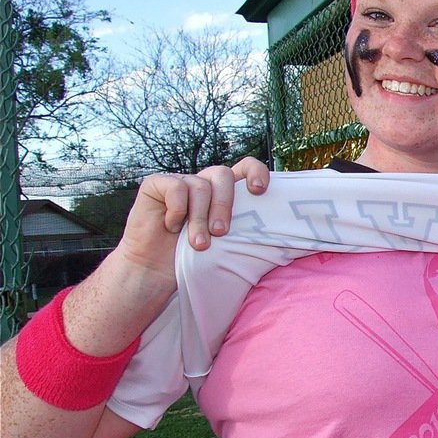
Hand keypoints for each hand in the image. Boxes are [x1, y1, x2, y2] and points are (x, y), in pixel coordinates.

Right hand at [115, 158, 272, 279]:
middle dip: (224, 204)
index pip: (246, 167)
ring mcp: (180, 182)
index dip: (256, 171)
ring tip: (198, 244)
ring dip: (199, 219)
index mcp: (225, 193)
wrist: (155, 270)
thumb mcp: (228, 244)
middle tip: (221, 232)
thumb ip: (246, 228)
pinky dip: (177, 211)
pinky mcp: (156, 184)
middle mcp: (204, 183)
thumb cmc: (195, 260)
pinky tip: (172, 227)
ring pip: (200, 186)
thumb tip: (281, 228)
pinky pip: (175, 188)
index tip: (259, 190)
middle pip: (223, 174)